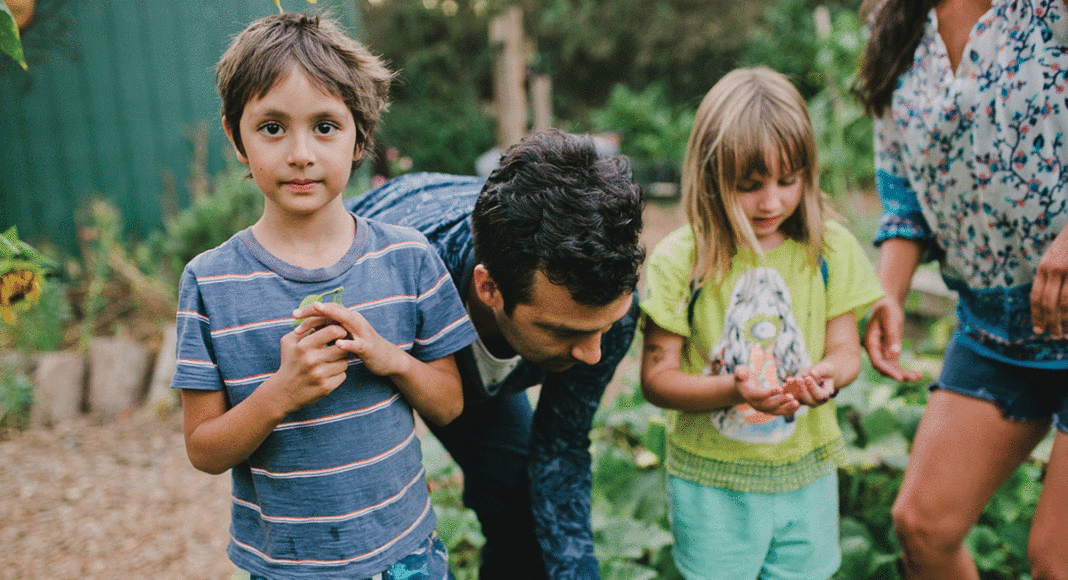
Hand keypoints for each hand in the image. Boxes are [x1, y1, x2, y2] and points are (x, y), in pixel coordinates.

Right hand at [271, 319, 351, 413]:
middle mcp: (312, 360)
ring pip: (345, 362)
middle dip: (343, 346)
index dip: (339, 330)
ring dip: (341, 361)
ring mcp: (319, 375)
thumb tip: (321, 315)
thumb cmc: (289, 362)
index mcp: (303, 346)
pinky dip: (338, 374)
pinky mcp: (326, 388)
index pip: (333, 331)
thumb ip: (303, 327)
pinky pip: (343, 375)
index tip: (338, 333)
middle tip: (339, 347)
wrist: (283, 392)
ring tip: (331, 361)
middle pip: (342, 347)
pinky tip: (328, 374)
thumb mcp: (288, 342)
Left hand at [293, 302, 408, 376]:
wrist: (386, 359)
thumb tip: (309, 329)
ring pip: (346, 321)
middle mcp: (355, 321)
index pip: (327, 309)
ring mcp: (363, 333)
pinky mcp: (368, 347)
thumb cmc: (362, 348)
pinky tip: (337, 345)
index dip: (310, 310)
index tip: (293, 314)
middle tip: (295, 315)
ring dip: (331, 317)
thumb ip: (330, 332)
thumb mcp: (345, 337)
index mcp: (347, 319)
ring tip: (315, 316)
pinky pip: (357, 344)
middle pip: (334, 310)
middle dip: (315, 311)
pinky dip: (347, 343)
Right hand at [734, 345, 799, 415]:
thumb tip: (741, 375)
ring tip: (797, 403)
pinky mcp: (769, 409)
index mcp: (749, 395)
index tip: (779, 388)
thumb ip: (740, 372)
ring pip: (776, 411)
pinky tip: (798, 404)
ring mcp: (763, 409)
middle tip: (791, 396)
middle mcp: (755, 404)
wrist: (744, 387)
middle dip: (780, 401)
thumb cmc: (743, 376)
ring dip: (787, 408)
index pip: (759, 395)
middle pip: (769, 405)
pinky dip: (789, 409)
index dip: (769, 393)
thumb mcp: (740, 370)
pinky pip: (780, 411)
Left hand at [783, 364, 835, 406]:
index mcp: (826, 395)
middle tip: (798, 379)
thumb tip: (813, 373)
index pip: (820, 395)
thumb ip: (821, 371)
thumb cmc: (825, 371)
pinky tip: (783, 384)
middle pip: (809, 400)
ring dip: (793, 391)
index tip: (808, 378)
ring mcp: (806, 402)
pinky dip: (787, 391)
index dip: (813, 388)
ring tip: (789, 380)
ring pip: (799, 400)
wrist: (819, 375)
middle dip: (802, 390)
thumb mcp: (826, 368)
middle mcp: (816, 401)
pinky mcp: (798, 399)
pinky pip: (791, 397)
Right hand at [863, 296, 921, 381]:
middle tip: (914, 377)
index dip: (888, 370)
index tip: (900, 378)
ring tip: (919, 376)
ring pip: (890, 368)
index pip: (877, 361)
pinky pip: (896, 364)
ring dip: (903, 374)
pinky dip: (905, 370)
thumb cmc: (887, 308)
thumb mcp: (890, 319)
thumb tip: (895, 353)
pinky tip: (918, 374)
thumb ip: (892, 336)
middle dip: (897, 374)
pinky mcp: (889, 351)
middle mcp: (874, 349)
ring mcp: (881, 351)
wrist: (888, 303)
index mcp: (870, 341)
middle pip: (883, 368)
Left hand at [1031, 226, 1067, 338]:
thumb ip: (1050, 274)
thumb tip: (1047, 298)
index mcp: (1043, 266)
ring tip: (1067, 336)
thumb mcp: (1055, 255)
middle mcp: (1053, 268)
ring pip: (1064, 303)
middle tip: (1053, 337)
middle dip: (1050, 323)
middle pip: (1048, 302)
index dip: (1036, 314)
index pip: (1036, 295)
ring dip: (1064, 322)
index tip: (1038, 329)